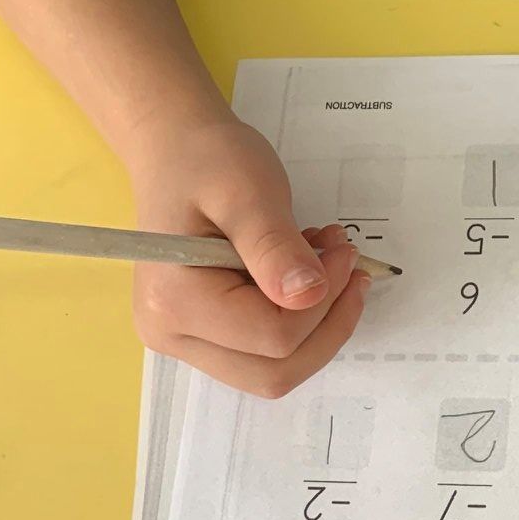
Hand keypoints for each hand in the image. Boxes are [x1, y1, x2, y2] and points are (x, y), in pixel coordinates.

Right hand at [129, 114, 368, 395]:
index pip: (273, 337)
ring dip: (317, 325)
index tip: (343, 251)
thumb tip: (308, 295)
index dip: (324, 300)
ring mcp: (184, 341)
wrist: (174, 148)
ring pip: (273, 371)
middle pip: (274, 372)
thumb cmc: (206, 160)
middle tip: (348, 264)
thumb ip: (275, 246)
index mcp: (174, 302)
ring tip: (326, 262)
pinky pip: (263, 352)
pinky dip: (297, 321)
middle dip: (327, 324)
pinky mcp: (202, 335)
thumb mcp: (247, 191)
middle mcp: (171, 334)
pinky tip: (303, 272)